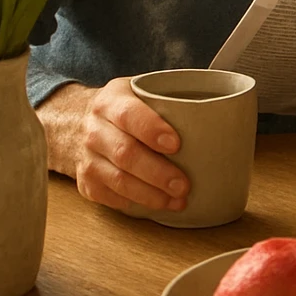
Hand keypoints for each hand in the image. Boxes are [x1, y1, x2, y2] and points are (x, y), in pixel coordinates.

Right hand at [38, 79, 188, 213]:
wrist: (76, 125)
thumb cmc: (124, 110)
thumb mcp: (139, 91)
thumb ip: (169, 99)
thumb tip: (219, 115)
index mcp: (110, 102)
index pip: (128, 115)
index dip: (152, 130)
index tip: (176, 145)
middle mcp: (94, 130)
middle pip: (125, 154)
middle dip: (158, 173)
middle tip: (184, 185)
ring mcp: (87, 158)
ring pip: (118, 180)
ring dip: (150, 194)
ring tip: (177, 201)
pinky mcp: (86, 183)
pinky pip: (110, 197)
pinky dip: (134, 203)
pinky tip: (156, 204)